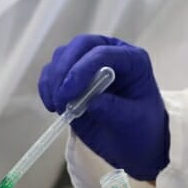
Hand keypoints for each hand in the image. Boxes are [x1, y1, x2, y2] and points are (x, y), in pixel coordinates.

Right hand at [38, 34, 169, 180]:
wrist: (132, 142)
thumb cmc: (140, 129)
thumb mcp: (134, 122)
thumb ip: (115, 110)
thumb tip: (91, 102)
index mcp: (131, 59)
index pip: (103, 53)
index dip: (82, 70)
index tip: (69, 94)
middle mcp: (109, 53)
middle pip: (79, 46)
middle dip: (64, 70)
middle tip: (60, 99)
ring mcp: (88, 62)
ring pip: (62, 56)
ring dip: (54, 79)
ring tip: (58, 106)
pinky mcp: (72, 76)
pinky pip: (52, 71)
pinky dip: (46, 86)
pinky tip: (52, 106)